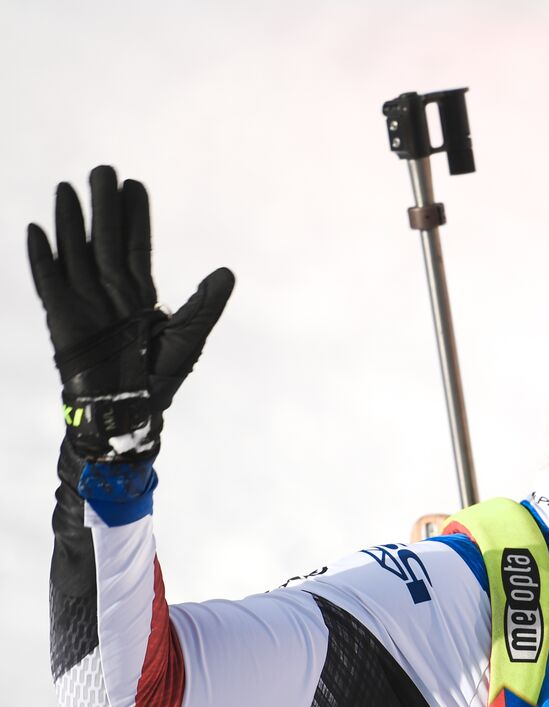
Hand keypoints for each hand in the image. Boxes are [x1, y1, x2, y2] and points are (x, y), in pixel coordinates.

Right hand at [28, 165, 233, 461]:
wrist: (129, 410)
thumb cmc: (158, 378)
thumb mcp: (189, 338)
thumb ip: (205, 305)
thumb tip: (227, 272)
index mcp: (140, 293)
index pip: (135, 245)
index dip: (135, 216)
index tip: (135, 184)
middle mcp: (110, 291)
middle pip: (105, 239)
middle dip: (104, 207)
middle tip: (103, 169)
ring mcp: (84, 301)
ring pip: (75, 252)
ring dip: (71, 221)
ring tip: (68, 187)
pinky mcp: (62, 317)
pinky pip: (48, 281)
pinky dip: (42, 257)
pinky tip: (37, 230)